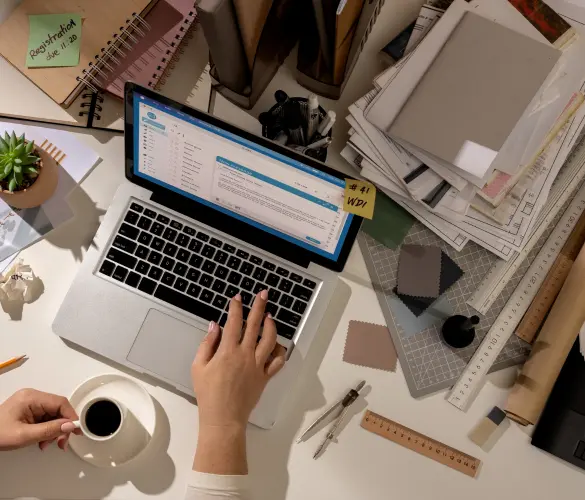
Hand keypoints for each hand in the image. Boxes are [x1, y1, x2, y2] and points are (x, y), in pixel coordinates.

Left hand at [0, 388, 80, 451]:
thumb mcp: (25, 435)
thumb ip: (49, 430)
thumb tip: (70, 426)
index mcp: (31, 398)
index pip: (60, 403)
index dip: (70, 417)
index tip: (76, 430)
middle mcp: (33, 397)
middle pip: (58, 409)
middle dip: (61, 427)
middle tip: (61, 443)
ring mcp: (30, 403)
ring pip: (53, 415)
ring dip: (53, 431)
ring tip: (46, 444)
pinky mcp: (28, 410)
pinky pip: (45, 418)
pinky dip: (46, 430)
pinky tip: (41, 441)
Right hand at [192, 290, 286, 431]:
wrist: (223, 418)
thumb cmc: (208, 394)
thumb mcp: (198, 367)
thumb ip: (207, 344)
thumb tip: (215, 326)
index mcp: (228, 351)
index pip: (234, 322)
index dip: (236, 307)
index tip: (238, 298)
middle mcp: (245, 355)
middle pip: (255, 324)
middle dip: (259, 306)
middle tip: (263, 294)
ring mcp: (257, 365)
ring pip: (270, 339)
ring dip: (271, 325)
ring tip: (270, 316)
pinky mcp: (265, 376)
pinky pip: (277, 361)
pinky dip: (279, 351)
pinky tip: (277, 344)